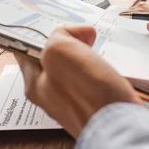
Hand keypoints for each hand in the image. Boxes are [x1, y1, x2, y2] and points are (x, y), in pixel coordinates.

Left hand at [14, 26, 141, 137]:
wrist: (121, 123)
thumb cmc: (88, 93)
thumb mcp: (60, 51)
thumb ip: (58, 37)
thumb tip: (78, 35)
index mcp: (35, 85)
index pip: (26, 52)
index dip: (40, 34)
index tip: (55, 25)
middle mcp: (51, 96)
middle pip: (53, 58)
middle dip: (68, 42)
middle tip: (82, 36)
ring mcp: (74, 101)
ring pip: (75, 67)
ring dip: (86, 54)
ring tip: (95, 47)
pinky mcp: (95, 104)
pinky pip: (93, 79)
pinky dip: (99, 67)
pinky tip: (107, 65)